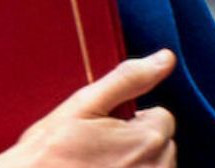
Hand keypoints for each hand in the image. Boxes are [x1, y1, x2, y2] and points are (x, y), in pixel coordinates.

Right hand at [0, 49, 177, 167]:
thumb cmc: (49, 151)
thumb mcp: (83, 106)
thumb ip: (128, 79)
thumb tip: (165, 58)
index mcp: (147, 139)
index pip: (161, 117)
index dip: (130, 119)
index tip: (103, 129)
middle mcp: (157, 167)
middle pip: (161, 144)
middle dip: (137, 142)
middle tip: (97, 148)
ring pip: (157, 165)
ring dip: (137, 163)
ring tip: (98, 165)